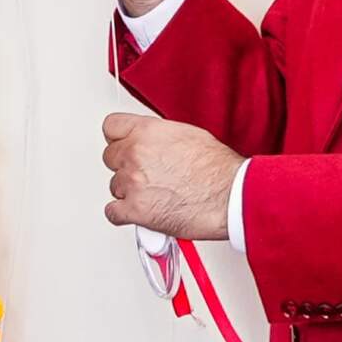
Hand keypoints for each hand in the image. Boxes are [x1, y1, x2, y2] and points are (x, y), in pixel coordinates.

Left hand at [102, 112, 241, 239]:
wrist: (231, 195)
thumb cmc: (219, 169)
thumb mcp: (188, 134)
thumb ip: (159, 137)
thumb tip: (151, 142)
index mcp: (147, 132)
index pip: (111, 127)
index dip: (119, 138)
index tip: (123, 145)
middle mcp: (135, 154)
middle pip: (110, 158)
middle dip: (125, 166)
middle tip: (145, 174)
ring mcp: (133, 182)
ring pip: (114, 186)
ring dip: (129, 191)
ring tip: (153, 194)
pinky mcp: (135, 210)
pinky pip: (112, 212)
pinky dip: (123, 214)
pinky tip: (139, 211)